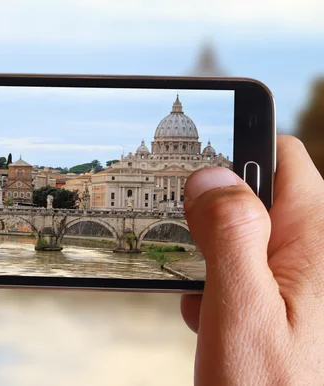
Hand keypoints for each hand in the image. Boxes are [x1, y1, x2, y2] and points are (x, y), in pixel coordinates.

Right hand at [181, 135, 323, 384]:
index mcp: (317, 246)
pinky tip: (212, 316)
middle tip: (194, 249)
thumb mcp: (241, 311)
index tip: (197, 173)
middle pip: (264, 198)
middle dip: (218, 217)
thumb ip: (230, 235)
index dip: (239, 154)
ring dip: (217, 258)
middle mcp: (318, 260)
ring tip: (204, 295)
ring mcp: (305, 286)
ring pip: (251, 239)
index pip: (286, 161)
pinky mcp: (290, 309)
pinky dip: (223, 286)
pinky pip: (252, 273)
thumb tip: (211, 177)